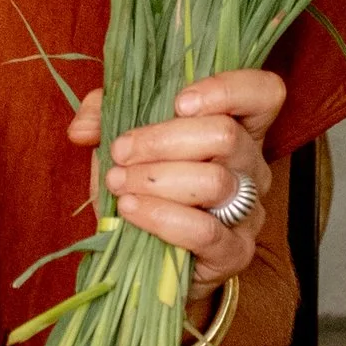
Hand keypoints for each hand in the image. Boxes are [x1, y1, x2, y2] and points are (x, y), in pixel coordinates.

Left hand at [67, 72, 284, 288]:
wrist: (147, 256)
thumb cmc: (143, 187)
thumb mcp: (122, 140)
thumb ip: (102, 117)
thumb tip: (83, 128)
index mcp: (236, 127)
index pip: (263, 94)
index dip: (228, 90)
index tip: (179, 102)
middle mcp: (252, 165)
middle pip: (226, 135)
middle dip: (161, 141)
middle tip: (121, 152)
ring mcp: (249, 210)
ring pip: (215, 182)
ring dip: (156, 179)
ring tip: (119, 183)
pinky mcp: (235, 252)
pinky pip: (204, 232)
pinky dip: (161, 216)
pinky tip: (130, 209)